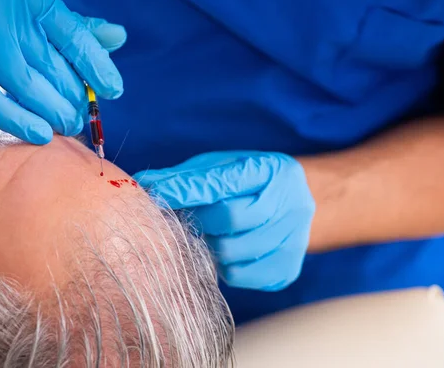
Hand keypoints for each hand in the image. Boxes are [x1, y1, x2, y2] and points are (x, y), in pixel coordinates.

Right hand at [0, 0, 125, 143]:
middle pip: (55, 68)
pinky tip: (39, 134)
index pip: (75, 37)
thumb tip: (118, 37)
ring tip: (67, 128)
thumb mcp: (27, 0)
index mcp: (29, 0)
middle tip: (81, 118)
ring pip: (29, 88)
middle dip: (74, 100)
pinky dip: (17, 121)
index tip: (113, 90)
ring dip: (53, 114)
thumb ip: (70, 25)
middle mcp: (6, 17)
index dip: (97, 67)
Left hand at [134, 151, 315, 290]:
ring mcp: (293, 240)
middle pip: (230, 219)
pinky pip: (239, 276)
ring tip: (211, 233)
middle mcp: (291, 205)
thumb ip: (187, 177)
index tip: (157, 194)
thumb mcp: (223, 167)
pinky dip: (224, 266)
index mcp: (272, 171)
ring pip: (231, 252)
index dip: (186, 190)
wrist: (299, 204)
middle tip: (190, 218)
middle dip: (200, 220)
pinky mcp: (287, 270)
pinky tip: (228, 249)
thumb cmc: (250, 183)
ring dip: (210, 244)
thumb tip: (144, 184)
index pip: (222, 182)